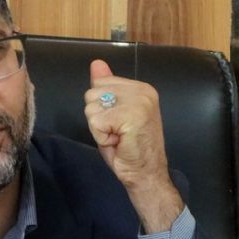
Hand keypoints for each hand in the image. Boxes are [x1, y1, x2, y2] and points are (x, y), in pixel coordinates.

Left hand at [84, 59, 182, 232]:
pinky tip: (118, 142)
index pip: (100, 83)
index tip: (118, 124)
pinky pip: (96, 122)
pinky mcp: (131, 116)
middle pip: (92, 93)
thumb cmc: (131, 150)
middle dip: (98, 118)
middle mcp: (143, 91)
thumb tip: (96, 64)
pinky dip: (101, 137)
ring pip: (92, 108)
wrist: (146, 174)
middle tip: (117, 133)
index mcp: (141, 88)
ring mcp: (139, 102)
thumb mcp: (114, 113)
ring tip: (118, 137)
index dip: (101, 107)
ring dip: (99, 128)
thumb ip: (106, 88)